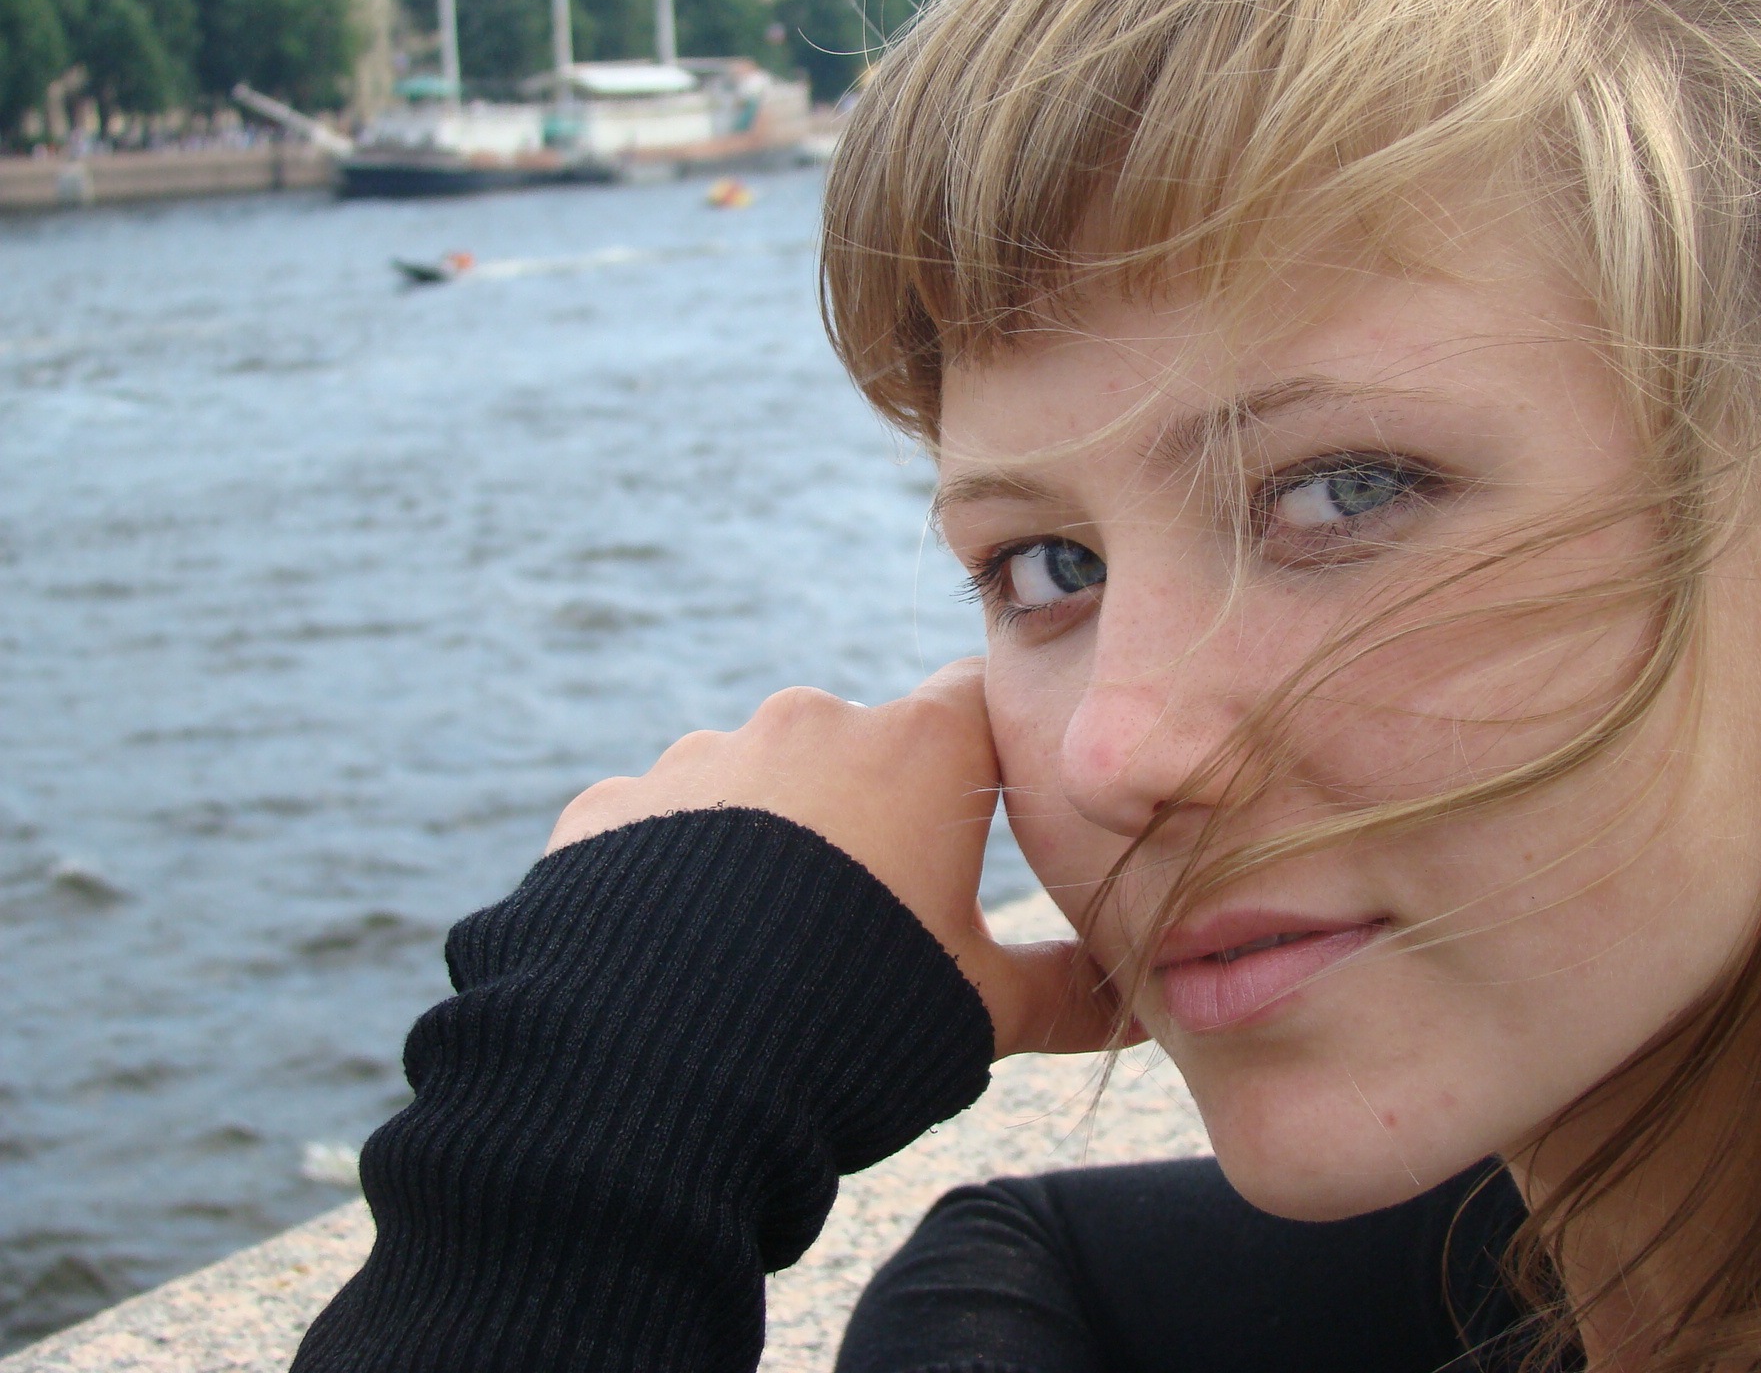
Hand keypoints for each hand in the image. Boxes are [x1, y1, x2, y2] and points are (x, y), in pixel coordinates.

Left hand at [547, 658, 1120, 1059]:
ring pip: (758, 782)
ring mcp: (704, 756)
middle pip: (863, 748)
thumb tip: (1145, 1010)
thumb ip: (1066, 994)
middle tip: (872, 915)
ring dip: (770, 840)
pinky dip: (675, 868)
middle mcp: (810, 724)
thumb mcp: (982, 1013)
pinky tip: (680, 950)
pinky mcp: (612, 803)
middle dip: (872, 814)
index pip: (978, 702)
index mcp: (917, 752)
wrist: (661, 1062)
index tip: (990, 805)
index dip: (989, 752)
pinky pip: (660, 823)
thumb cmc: (858, 1018)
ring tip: (766, 947)